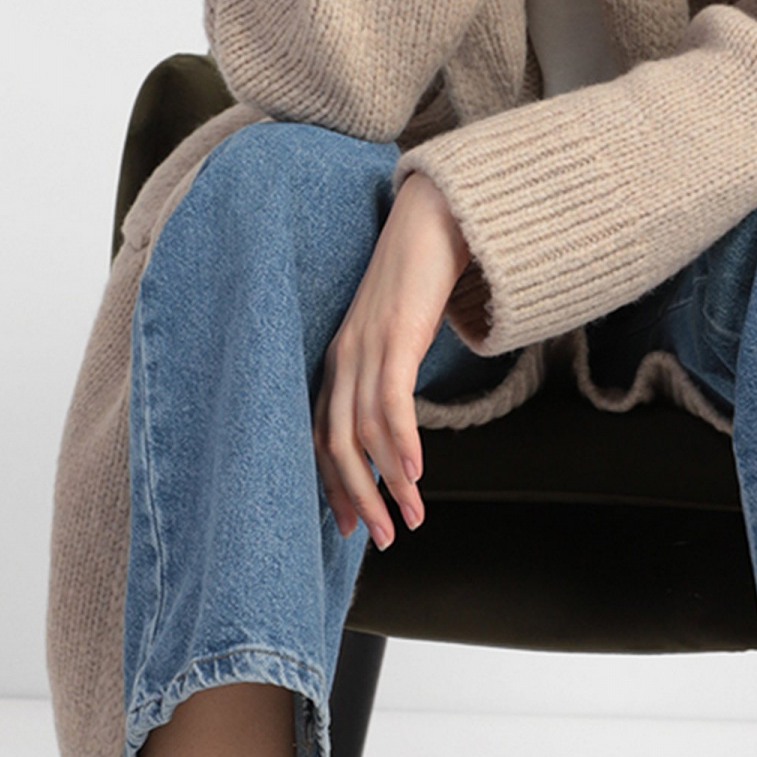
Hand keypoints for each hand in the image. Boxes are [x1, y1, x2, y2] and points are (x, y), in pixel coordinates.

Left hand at [315, 173, 473, 550]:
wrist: (435, 217)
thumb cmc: (421, 277)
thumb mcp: (398, 331)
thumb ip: (391, 370)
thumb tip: (399, 418)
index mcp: (338, 360)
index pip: (321, 438)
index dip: (334, 486)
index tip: (354, 526)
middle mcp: (341, 357)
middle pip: (333, 444)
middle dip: (358, 498)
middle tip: (381, 539)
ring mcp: (364, 345)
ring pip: (362, 431)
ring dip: (389, 482)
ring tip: (412, 519)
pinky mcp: (394, 333)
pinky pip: (391, 400)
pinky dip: (401, 442)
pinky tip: (417, 472)